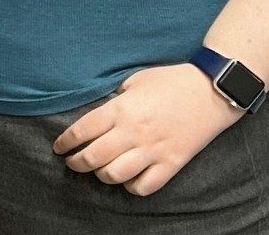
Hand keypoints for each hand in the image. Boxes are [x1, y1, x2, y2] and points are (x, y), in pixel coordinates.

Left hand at [53, 63, 243, 195]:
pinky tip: (126, 179)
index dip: (66, 141)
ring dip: (101, 175)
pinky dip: (131, 187)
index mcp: (121, 109)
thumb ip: (115, 99)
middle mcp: (134, 132)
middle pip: (95, 157)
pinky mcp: (172, 164)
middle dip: (77, 163)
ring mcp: (153, 150)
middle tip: (71, 162)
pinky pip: (146, 186)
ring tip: (97, 171)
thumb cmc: (169, 81)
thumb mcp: (134, 81)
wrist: (209, 92)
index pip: (84, 130)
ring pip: (116, 175)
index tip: (58, 147)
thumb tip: (99, 114)